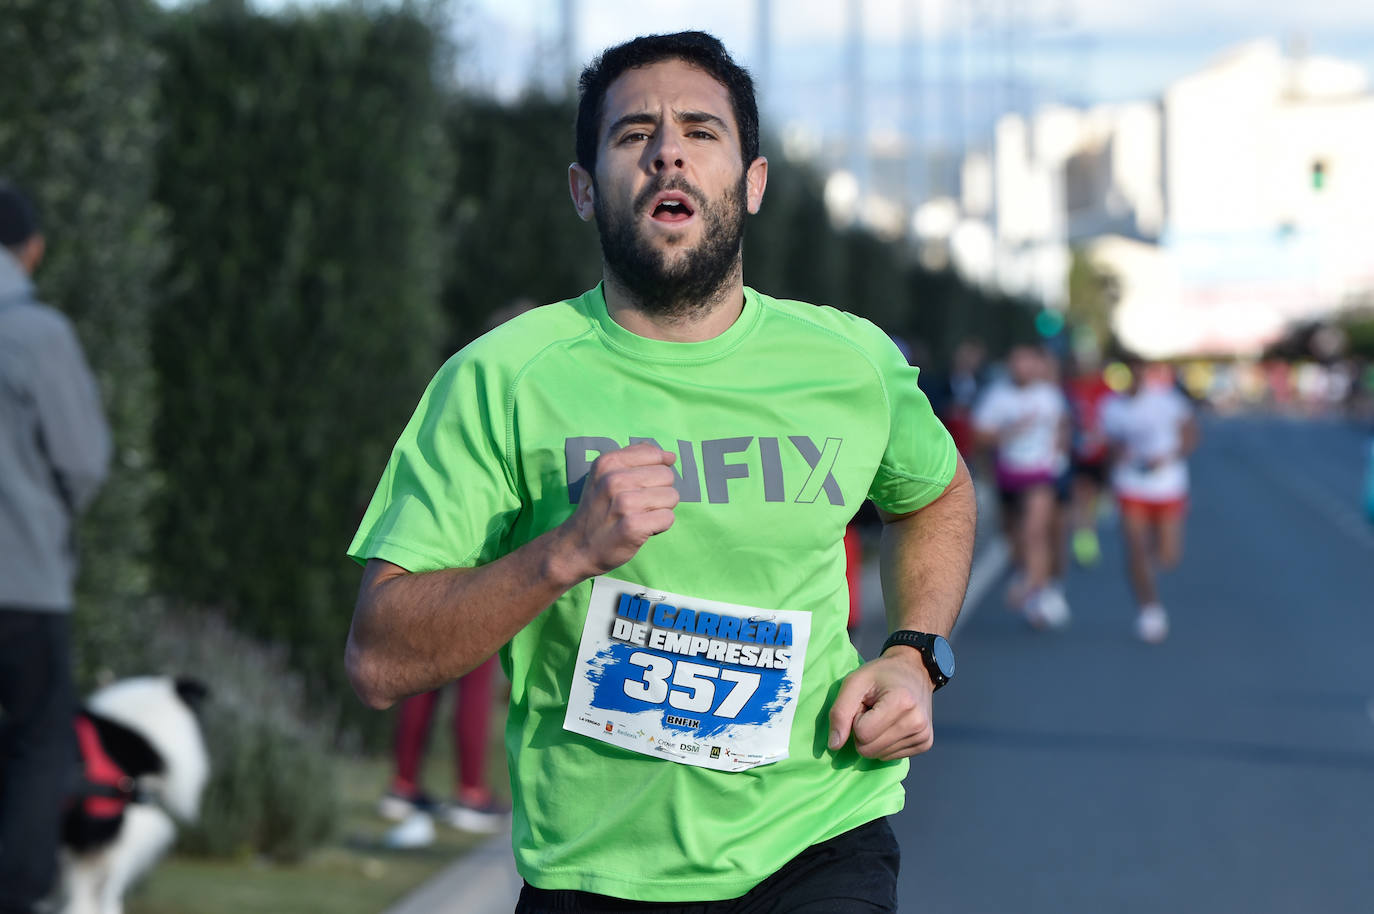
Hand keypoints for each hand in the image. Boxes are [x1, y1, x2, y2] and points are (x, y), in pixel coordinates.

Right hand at [556, 443, 679, 580]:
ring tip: (640, 516)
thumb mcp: (605, 475)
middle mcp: (614, 480)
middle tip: (639, 505)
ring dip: (661, 509)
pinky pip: (668, 518)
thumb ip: (635, 458)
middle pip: (667, 476)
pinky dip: (660, 526)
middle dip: (660, 491)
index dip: (655, 471)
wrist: (579, 546)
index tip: (639, 486)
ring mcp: (624, 503)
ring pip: (672, 496)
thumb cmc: (599, 508)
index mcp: (608, 462)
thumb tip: (670, 456)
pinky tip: (642, 529)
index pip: (655, 455)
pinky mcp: (633, 526)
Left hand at [828, 649, 934, 759]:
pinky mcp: (925, 744)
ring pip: (878, 755)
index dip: (856, 719)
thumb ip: (839, 713)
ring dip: (873, 738)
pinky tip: (893, 724)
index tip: (865, 703)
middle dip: (862, 732)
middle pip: (869, 750)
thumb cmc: (880, 675)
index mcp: (902, 703)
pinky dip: (884, 743)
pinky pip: (889, 757)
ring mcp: (924, 736)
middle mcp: (917, 723)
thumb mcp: (854, 683)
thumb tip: (834, 746)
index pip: (862, 734)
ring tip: (883, 716)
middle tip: (872, 710)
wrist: (914, 671)